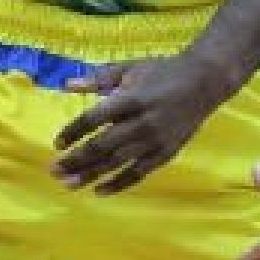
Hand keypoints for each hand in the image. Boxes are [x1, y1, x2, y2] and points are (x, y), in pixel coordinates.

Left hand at [53, 53, 232, 194]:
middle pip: (102, 146)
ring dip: (91, 175)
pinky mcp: (166, 153)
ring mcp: (155, 141)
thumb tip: (67, 85)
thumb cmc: (164, 71)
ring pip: (117, 163)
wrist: (205, 82)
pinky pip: (139, 173)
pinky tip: (99, 191)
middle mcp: (142, 123)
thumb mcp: (131, 68)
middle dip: (76, 160)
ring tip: (69, 184)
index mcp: (131, 99)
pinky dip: (119, 184)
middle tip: (54, 171)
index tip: (57, 143)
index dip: (73, 131)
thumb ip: (99, 78)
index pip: (94, 119)